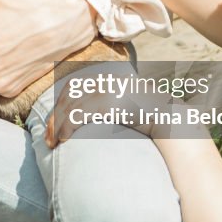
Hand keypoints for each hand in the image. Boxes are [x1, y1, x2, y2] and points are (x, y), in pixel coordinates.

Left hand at [44, 69, 177, 147]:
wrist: (173, 120)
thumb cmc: (154, 119)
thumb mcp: (131, 105)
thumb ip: (114, 105)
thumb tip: (100, 113)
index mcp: (111, 78)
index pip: (76, 86)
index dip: (61, 103)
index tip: (54, 120)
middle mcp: (108, 80)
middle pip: (70, 94)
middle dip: (55, 116)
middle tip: (47, 136)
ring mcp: (109, 90)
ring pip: (71, 106)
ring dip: (57, 126)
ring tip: (52, 143)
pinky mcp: (109, 103)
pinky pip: (79, 115)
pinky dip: (66, 128)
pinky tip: (63, 140)